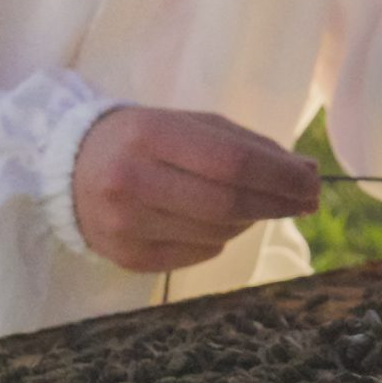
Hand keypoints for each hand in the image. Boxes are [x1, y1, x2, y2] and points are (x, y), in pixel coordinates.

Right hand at [71, 107, 319, 271]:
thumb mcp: (189, 125)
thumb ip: (247, 145)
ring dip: (249, 221)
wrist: (69, 168)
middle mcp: (131, 180)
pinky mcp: (126, 257)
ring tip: (256, 205)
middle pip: (226, 204)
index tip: (312, 182)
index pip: (230, 162)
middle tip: (306, 201)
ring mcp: (125, 224)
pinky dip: (219, 239)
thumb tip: (307, 174)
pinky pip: (196, 254)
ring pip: (216, 233)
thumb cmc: (143, 139)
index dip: (279, 177)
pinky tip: (215, 222)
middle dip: (276, 204)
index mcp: (149, 134)